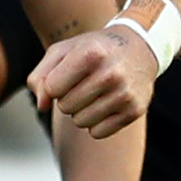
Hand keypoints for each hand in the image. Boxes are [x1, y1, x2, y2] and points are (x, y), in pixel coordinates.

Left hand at [27, 21, 159, 138]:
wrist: (140, 48)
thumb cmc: (94, 50)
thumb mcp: (63, 51)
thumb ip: (40, 76)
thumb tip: (41, 106)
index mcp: (90, 53)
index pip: (52, 88)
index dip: (55, 83)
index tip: (68, 73)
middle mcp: (110, 73)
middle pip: (65, 106)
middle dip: (69, 97)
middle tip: (85, 82)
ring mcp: (125, 93)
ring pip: (80, 122)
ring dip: (81, 111)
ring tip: (95, 92)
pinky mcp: (135, 110)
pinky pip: (98, 133)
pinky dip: (97, 122)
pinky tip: (107, 104)